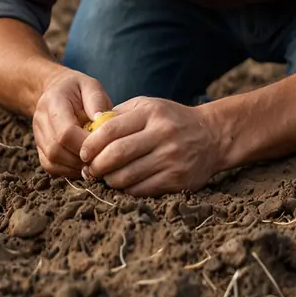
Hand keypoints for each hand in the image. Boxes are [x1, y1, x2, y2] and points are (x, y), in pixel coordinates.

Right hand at [31, 70, 112, 177]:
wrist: (56, 91)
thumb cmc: (78, 90)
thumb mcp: (90, 86)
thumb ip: (96, 101)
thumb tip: (102, 121)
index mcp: (53, 102)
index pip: (65, 132)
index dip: (85, 144)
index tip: (104, 145)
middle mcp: (40, 120)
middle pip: (56, 150)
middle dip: (82, 158)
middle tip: (102, 156)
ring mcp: (37, 136)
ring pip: (52, 161)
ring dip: (76, 166)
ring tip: (94, 160)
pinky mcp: (39, 149)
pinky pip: (51, 167)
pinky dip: (69, 170)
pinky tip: (83, 163)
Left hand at [79, 97, 224, 195]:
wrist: (212, 136)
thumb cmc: (171, 120)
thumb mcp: (148, 106)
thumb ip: (119, 115)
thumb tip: (88, 130)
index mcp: (151, 113)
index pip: (110, 130)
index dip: (91, 144)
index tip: (82, 153)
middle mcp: (162, 134)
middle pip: (117, 154)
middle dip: (96, 166)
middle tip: (89, 170)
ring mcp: (172, 158)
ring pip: (127, 176)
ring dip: (109, 180)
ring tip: (105, 178)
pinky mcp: (178, 179)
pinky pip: (142, 190)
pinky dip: (127, 190)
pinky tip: (123, 185)